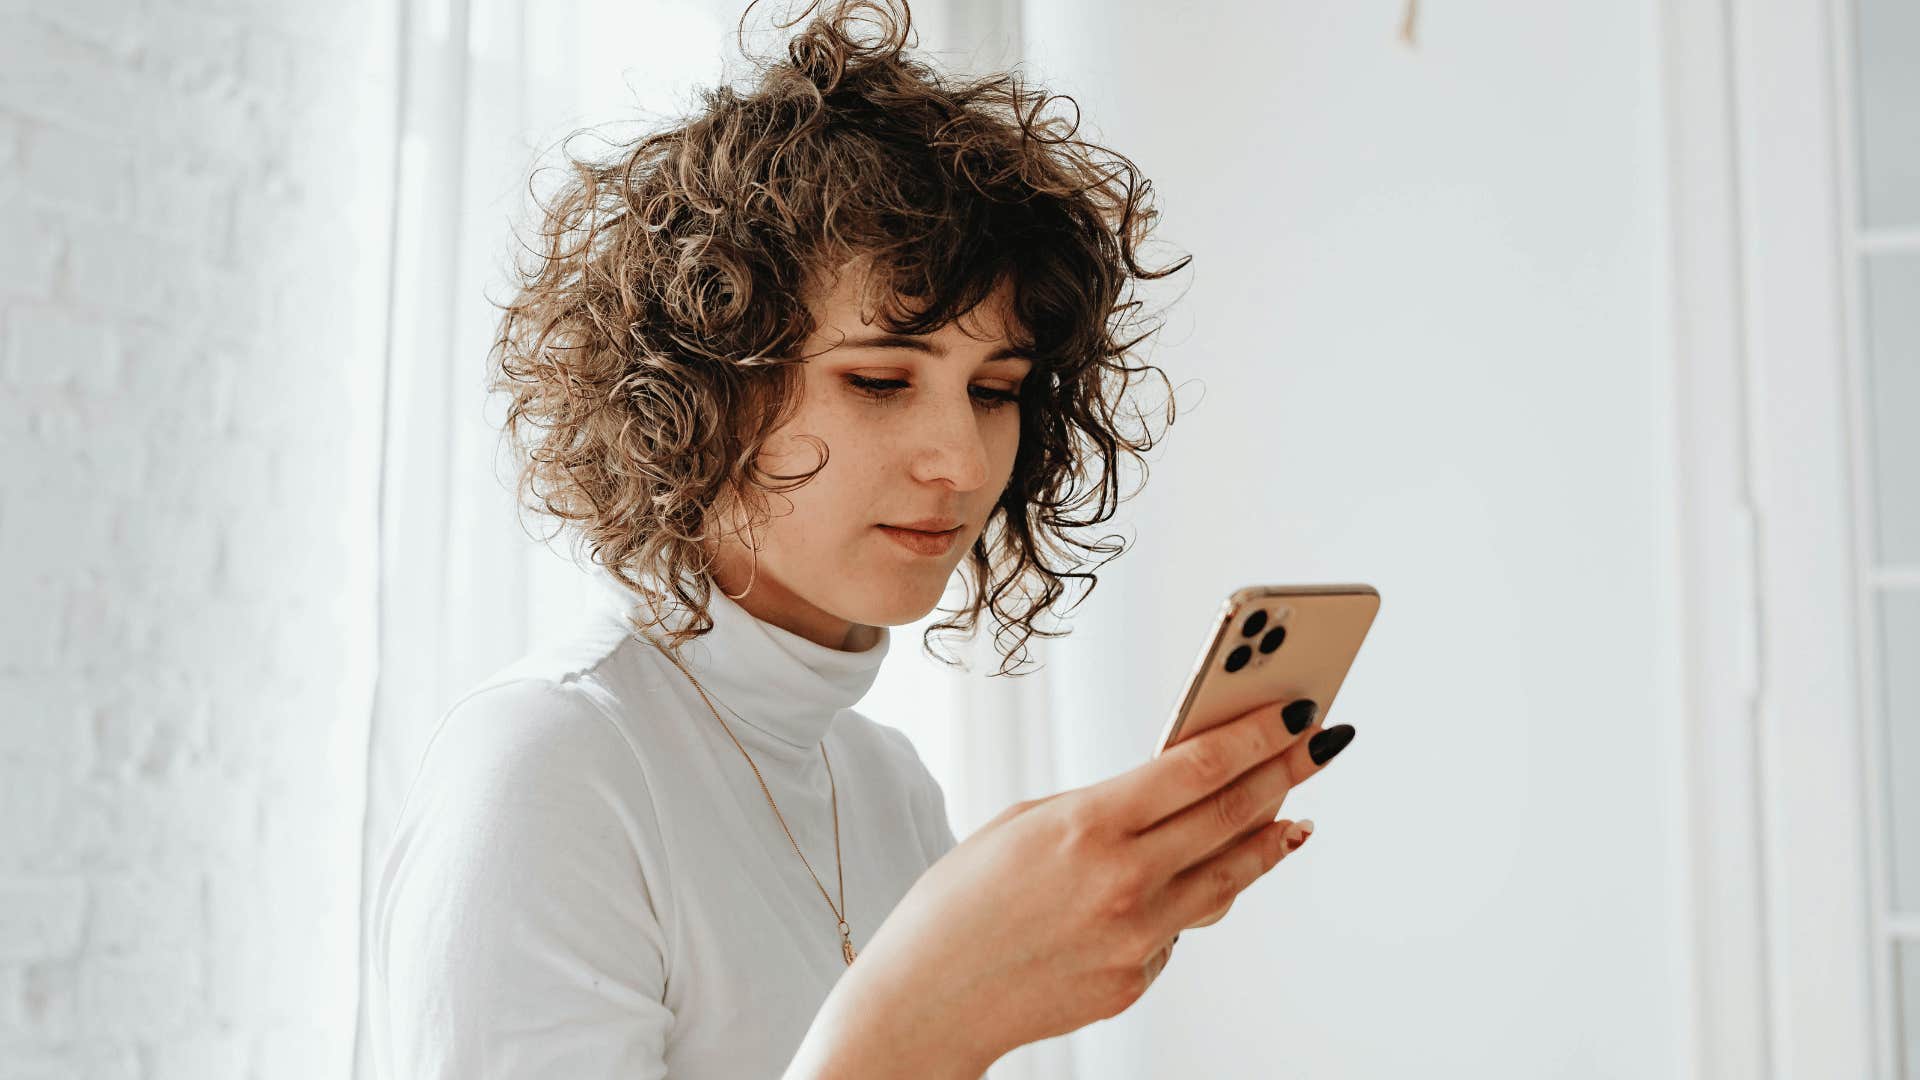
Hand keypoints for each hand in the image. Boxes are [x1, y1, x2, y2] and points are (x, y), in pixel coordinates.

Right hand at [818, 700, 1354, 1073]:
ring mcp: (1135, 937)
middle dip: (1284, 773)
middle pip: (1232, 815)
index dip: (1257, 736)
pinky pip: (1181, 924)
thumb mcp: (1024, 824)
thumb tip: (1173, 791)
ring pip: (1229, 876)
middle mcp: (1123, 881)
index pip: (1199, 768)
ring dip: (1269, 838)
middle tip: (1318, 744)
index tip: (1295, 712)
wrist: (927, 1000)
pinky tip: (1206, 874)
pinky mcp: (1134, 978)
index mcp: (1088, 826)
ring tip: (1294, 813)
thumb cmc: (960, 902)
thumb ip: (1103, 806)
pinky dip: (1196, 894)